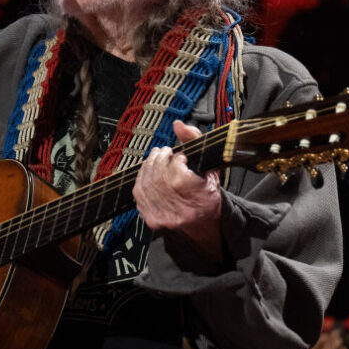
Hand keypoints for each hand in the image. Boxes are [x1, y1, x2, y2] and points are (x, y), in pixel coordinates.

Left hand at [133, 120, 222, 261]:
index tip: (181, 157)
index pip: (179, 173)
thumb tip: (179, 126)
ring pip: (148, 183)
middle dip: (161, 159)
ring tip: (157, 157)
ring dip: (150, 165)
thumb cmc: (207, 193)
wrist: (202, 223)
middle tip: (165, 152)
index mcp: (202, 199)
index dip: (177, 160)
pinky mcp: (152, 219)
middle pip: (161, 177)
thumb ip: (195, 139)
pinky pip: (139, 193)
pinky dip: (142, 177)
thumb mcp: (209, 164)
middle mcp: (183, 211)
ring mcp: (166, 217)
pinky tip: (148, 170)